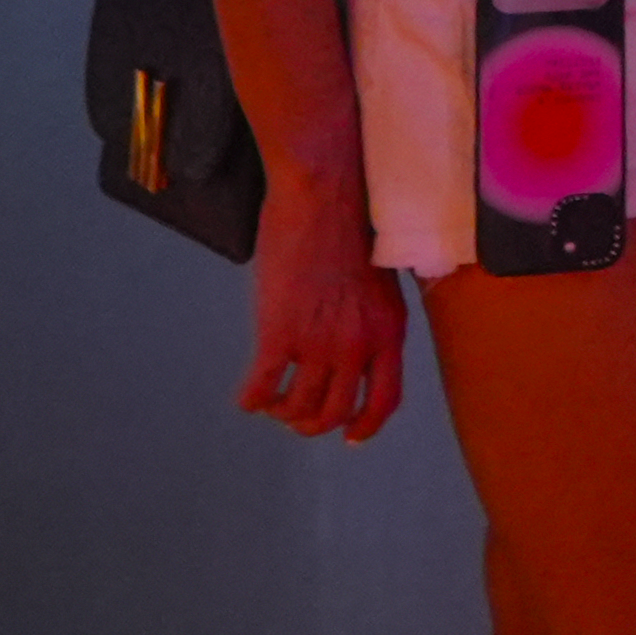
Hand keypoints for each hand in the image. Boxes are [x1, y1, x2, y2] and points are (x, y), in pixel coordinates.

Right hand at [240, 181, 406, 443]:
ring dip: (282, 412)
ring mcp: (317, 344)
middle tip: (296, 416)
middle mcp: (357, 347)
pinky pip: (262, 387)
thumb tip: (359, 348)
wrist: (324, 196)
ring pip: (298, 407)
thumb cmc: (352, 225)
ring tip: (272, 402)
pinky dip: (252, 400)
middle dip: (312, 423)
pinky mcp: (278, 334)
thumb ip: (373, 320)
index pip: (384, 401)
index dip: (366, 426)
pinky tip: (247, 397)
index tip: (350, 438)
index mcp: (389, 333)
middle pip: (335, 412)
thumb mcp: (383, 281)